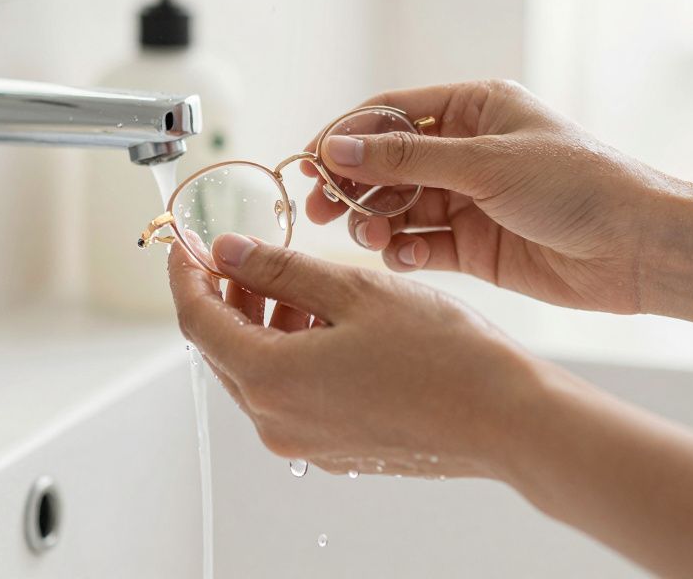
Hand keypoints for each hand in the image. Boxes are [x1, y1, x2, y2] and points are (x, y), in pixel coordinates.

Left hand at [167, 230, 540, 477]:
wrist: (506, 419)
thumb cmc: (443, 357)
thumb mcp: (353, 292)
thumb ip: (280, 270)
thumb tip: (227, 252)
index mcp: (271, 379)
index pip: (197, 321)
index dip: (186, 275)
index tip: (186, 245)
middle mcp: (276, 421)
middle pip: (223, 348)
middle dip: (226, 295)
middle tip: (246, 252)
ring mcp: (303, 441)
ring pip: (257, 370)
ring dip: (261, 322)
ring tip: (295, 280)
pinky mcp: (331, 448)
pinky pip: (288, 394)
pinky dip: (290, 352)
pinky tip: (323, 321)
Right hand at [304, 80, 672, 313]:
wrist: (640, 249)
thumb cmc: (578, 185)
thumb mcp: (486, 163)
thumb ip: (406, 160)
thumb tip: (334, 150)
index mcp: (474, 109)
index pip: (390, 115)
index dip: (346, 137)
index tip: (309, 162)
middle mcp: (466, 151)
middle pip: (385, 164)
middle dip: (351, 186)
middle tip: (320, 209)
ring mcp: (468, 200)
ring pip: (397, 207)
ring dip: (373, 221)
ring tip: (365, 237)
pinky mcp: (473, 246)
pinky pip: (419, 245)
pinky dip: (403, 251)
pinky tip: (400, 257)